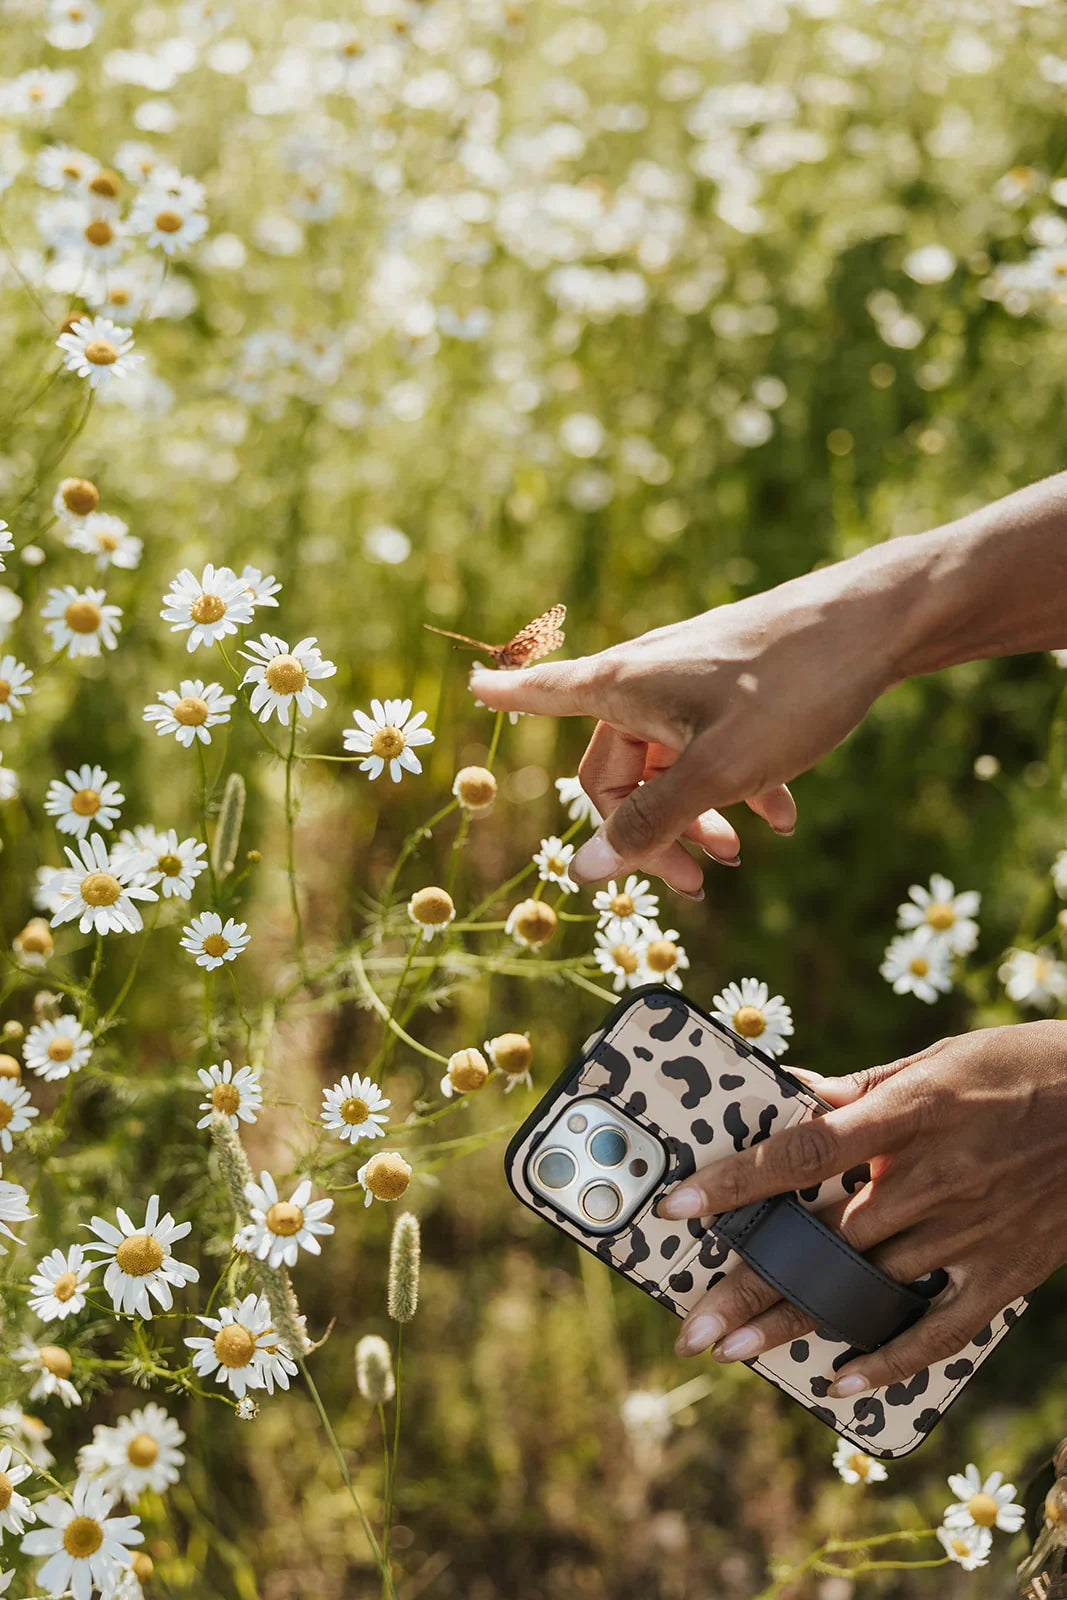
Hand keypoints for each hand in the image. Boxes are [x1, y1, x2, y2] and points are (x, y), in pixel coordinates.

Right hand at [468, 566, 900, 894]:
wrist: (877, 624)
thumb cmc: (790, 690)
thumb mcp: (718, 772)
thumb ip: (651, 824)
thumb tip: (583, 873)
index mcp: (625, 687)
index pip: (547, 692)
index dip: (511, 696)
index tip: (475, 687)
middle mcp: (650, 675)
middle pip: (620, 765)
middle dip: (648, 829)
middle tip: (694, 886)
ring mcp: (695, 676)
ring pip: (672, 759)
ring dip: (697, 815)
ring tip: (737, 858)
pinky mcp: (738, 680)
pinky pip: (716, 742)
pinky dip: (738, 784)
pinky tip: (783, 817)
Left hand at [660, 1022, 1066, 1395]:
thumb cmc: (1021, 1066)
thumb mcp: (935, 1059)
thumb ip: (859, 1090)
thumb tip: (791, 1093)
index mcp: (909, 1114)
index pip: (804, 1152)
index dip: (737, 1181)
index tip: (678, 1207)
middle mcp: (935, 1178)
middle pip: (824, 1242)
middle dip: (750, 1285)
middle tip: (691, 1327)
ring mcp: (972, 1231)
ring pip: (867, 1289)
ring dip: (795, 1322)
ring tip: (733, 1350)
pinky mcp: (1008, 1272)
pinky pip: (941, 1330)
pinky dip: (889, 1361)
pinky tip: (837, 1381)